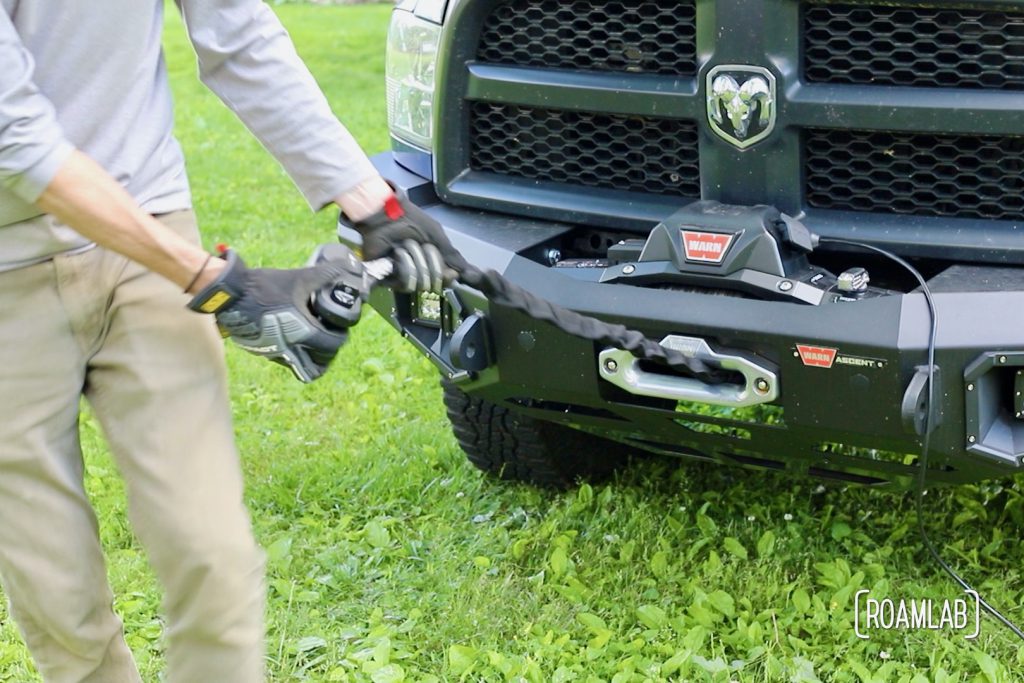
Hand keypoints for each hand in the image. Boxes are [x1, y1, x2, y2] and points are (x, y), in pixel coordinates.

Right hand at [188, 249, 360, 382]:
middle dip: (328, 353)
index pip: (333, 345)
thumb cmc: (264, 287)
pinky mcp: (262, 351)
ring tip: (313, 340)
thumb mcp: (299, 278)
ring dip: (311, 357)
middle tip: (329, 336)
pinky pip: (284, 359)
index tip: (339, 326)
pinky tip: (292, 335)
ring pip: (301, 367)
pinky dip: (293, 352)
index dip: (341, 335)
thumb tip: (345, 265)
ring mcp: (274, 353)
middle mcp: (290, 348)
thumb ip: (325, 274)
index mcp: (303, 333)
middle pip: (320, 365)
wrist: (230, 294)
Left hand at [351, 191, 461, 291]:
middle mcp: (418, 273)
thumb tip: (473, 275)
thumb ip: (453, 256)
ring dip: (416, 260)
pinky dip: (404, 265)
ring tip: (406, 246)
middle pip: (434, 283)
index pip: (444, 281)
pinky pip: (404, 283)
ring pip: (420, 283)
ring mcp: (403, 277)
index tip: (450, 272)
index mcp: (431, 263)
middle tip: (422, 246)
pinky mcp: (388, 279)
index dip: (447, 278)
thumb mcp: (437, 236)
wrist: (386, 215)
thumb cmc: (410, 221)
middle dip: (430, 262)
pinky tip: (397, 252)